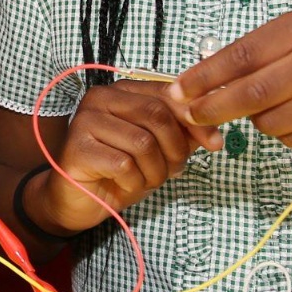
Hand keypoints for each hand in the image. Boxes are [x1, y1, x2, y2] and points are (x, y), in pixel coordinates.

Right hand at [28, 81, 220, 235]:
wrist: (78, 200)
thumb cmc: (120, 171)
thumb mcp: (159, 150)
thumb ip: (182, 134)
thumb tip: (213, 133)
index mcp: (122, 91)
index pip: (167, 94)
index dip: (195, 119)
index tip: (215, 143)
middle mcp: (100, 98)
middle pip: (156, 115)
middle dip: (175, 149)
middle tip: (173, 170)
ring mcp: (85, 121)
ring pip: (143, 143)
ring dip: (155, 170)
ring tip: (147, 179)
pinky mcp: (77, 148)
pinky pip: (124, 165)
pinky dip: (134, 182)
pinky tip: (125, 184)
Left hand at [166, 6, 291, 148]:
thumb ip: (269, 44)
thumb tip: (212, 71)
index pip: (244, 54)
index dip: (205, 75)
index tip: (178, 88)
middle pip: (251, 94)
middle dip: (212, 107)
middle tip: (188, 113)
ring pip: (270, 122)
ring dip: (255, 119)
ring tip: (269, 103)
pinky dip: (283, 132)